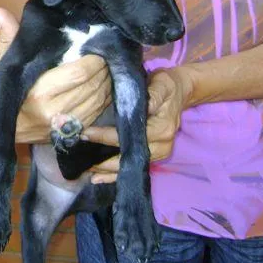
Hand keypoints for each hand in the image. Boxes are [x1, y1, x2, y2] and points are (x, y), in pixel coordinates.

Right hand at [0, 8, 111, 144]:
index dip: (93, 60)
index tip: (94, 49)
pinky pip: (99, 111)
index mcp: (40, 93)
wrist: (10, 130)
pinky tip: (103, 85)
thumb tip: (0, 11)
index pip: (78, 74)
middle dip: (102, 68)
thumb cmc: (10, 93)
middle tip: (103, 55)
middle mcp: (56, 111)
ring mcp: (68, 125)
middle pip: (93, 86)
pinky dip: (105, 96)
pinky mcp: (76, 131)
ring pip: (100, 99)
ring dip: (107, 81)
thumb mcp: (6, 66)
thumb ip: (9, 38)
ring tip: (105, 68)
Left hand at [82, 67, 193, 183]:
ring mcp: (158, 153)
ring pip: (130, 166)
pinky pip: (133, 166)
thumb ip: (151, 94)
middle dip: (104, 160)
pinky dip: (116, 174)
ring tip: (88, 172)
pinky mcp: (153, 155)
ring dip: (108, 171)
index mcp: (161, 129)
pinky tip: (99, 178)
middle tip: (82, 159)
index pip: (128, 136)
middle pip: (129, 157)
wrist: (180, 92)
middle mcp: (161, 146)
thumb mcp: (161, 83)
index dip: (105, 137)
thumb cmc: (167, 86)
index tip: (85, 134)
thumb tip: (134, 103)